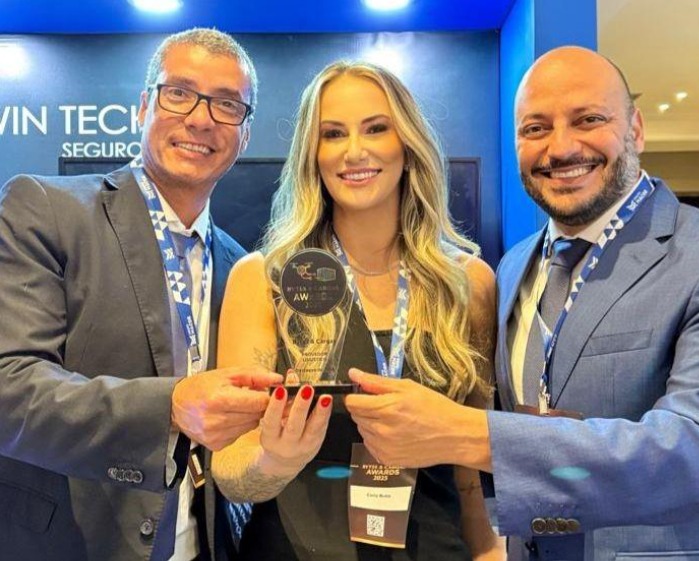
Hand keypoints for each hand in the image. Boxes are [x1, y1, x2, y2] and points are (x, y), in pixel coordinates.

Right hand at [171, 366, 282, 450]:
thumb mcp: (227, 374)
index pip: (259, 402)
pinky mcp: (216, 445)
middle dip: (258, 405)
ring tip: (236, 406)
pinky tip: (229, 418)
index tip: (267, 392)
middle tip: (250, 397)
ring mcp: (216, 435)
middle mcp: (216, 421)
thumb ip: (255, 376)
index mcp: (219, 399)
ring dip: (249, 416)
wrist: (176, 406)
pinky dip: (239, 426)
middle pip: (257, 415)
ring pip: (251, 426)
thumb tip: (278, 379)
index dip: (267, 396)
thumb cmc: (201, 387)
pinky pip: (240, 435)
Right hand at [257, 385, 332, 477]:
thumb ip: (282, 397)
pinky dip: (325, 415)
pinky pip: (322, 430)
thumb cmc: (277, 434)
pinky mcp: (316, 446)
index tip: (281, 390)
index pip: (271, 422)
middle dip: (301, 406)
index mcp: (270, 439)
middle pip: (293, 426)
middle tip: (307, 389)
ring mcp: (302, 447)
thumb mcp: (272, 419)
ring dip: (319, 412)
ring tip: (324, 397)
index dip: (275, 406)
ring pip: (312, 430)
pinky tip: (328, 404)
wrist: (285, 460)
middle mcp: (285, 446)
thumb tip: (291, 376)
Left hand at [344, 369, 490, 469]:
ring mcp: (384, 448)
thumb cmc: (434, 408)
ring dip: (371, 424)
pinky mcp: (388, 460)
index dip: (356, 396)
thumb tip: (353, 374)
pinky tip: (395, 434)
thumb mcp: (407, 387)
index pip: (352, 403)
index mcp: (386, 409)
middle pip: (356, 416)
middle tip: (386, 406)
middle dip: (365, 409)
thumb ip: (376, 382)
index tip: (365, 395)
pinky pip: (371, 445)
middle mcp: (382, 431)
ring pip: (363, 431)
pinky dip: (377, 439)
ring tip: (393, 421)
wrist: (455, 436)